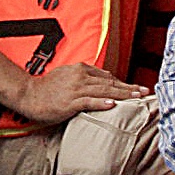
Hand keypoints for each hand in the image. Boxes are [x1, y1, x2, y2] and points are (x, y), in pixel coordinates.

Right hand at [12, 61, 144, 125]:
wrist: (29, 95)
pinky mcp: (70, 102)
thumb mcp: (68, 75)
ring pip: (104, 92)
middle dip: (129, 88)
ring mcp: (75, 89)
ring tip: (136, 98)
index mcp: (81, 69)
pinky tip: (113, 105)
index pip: (108, 77)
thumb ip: (88, 75)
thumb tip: (107, 77)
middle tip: (145, 92)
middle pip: (110, 84)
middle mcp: (80, 77)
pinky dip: (102, 103)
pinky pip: (89, 102)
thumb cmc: (49, 88)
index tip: (138, 88)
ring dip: (122, 95)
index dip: (124, 83)